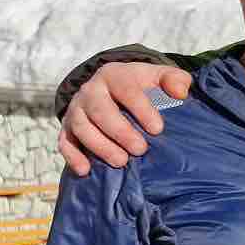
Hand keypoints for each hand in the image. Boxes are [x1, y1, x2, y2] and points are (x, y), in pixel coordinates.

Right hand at [59, 63, 192, 175]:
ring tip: (121, 162)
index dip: (141, 109)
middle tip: (140, 150)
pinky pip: (64, 141)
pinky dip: (73, 156)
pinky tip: (85, 170)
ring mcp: (76, 109)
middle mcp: (91, 90)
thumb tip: (181, 93)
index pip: (126, 90)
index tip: (158, 129)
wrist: (112, 85)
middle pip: (100, 110)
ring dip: (100, 146)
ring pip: (81, 127)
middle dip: (120, 132)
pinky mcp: (67, 126)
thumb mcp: (160, 76)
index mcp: (115, 75)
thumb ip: (176, 80)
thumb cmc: (142, 85)